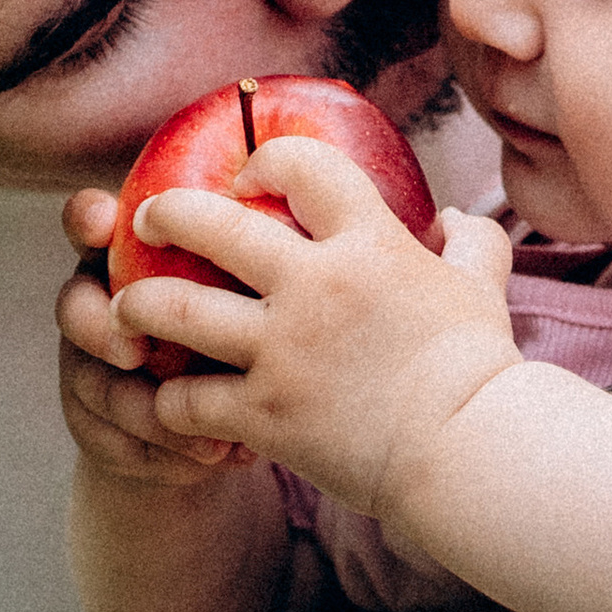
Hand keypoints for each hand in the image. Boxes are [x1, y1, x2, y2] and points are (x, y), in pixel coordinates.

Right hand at [55, 188, 239, 478]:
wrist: (227, 415)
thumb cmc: (250, 324)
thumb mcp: (253, 287)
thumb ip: (251, 258)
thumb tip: (295, 227)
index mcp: (130, 254)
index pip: (88, 221)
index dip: (87, 217)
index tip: (106, 222)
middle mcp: (101, 303)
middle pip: (74, 306)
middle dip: (101, 330)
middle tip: (136, 354)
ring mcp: (90, 366)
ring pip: (97, 385)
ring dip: (152, 412)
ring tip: (218, 436)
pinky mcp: (95, 425)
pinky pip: (115, 441)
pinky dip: (168, 452)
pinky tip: (218, 454)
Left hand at [114, 141, 521, 511]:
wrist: (470, 452)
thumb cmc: (479, 368)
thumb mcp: (483, 288)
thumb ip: (471, 242)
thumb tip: (457, 220)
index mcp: (369, 242)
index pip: (301, 165)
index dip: (265, 158)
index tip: (248, 175)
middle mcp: (315, 284)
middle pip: (210, 224)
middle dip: (165, 214)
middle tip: (148, 220)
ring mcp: (283, 350)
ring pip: (175, 308)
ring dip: (139, 302)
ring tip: (127, 305)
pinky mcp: (265, 412)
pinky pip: (186, 398)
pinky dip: (169, 400)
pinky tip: (170, 400)